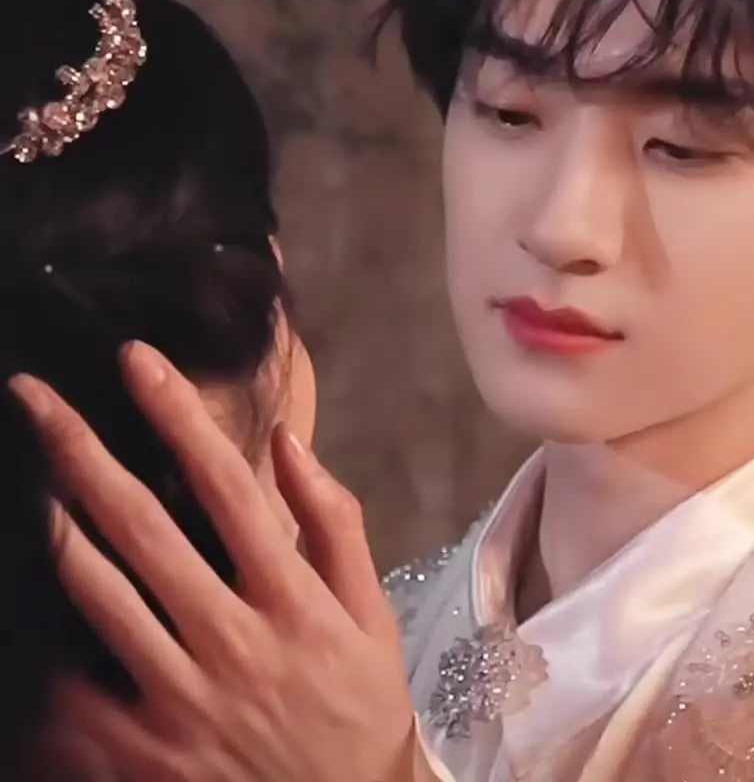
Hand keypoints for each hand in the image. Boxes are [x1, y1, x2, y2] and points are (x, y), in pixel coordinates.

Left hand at [11, 341, 428, 781]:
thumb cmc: (355, 704)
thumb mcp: (370, 613)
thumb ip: (336, 524)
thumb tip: (290, 443)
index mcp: (291, 600)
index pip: (227, 486)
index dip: (178, 416)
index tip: (138, 360)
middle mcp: (229, 642)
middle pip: (141, 527)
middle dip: (80, 449)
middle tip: (34, 394)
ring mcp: (175, 702)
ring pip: (94, 594)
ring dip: (52, 523)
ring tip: (27, 471)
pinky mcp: (134, 755)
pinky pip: (69, 683)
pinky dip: (42, 634)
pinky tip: (30, 584)